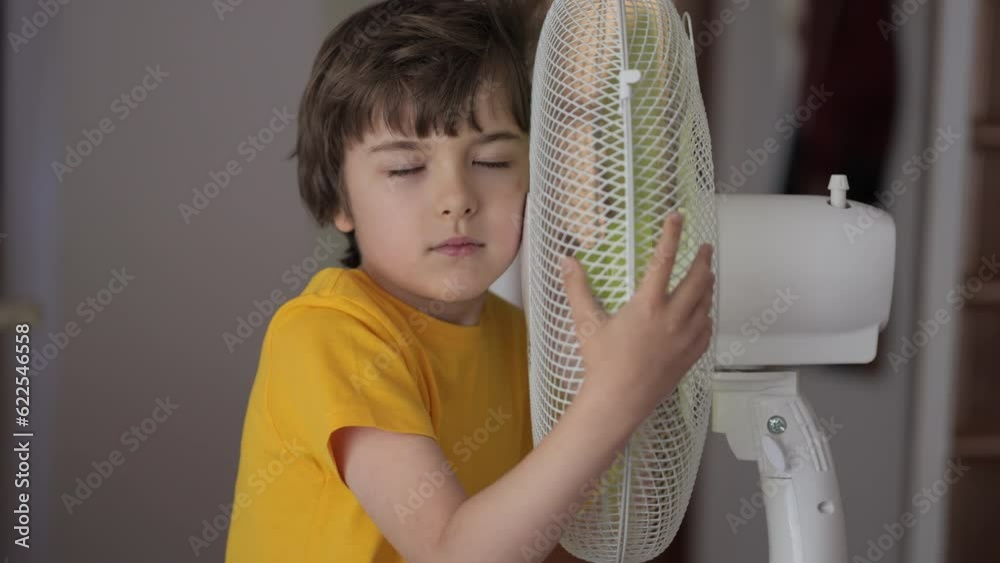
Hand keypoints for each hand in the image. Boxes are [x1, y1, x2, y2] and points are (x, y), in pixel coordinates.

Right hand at [559, 211, 714, 421]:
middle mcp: (673, 317)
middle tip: (705, 248)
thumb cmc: (601, 361)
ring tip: (706, 275)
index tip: (677, 217)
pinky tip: (703, 312)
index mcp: (648, 305)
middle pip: (697, 279)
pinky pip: (707, 328)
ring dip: (707, 285)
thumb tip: (566, 259)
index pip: (663, 259)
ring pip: (706, 302)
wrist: (620, 400)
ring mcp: (686, 337)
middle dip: (703, 260)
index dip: (671, 234)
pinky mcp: (691, 355)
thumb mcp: (586, 322)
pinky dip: (707, 314)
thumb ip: (577, 288)